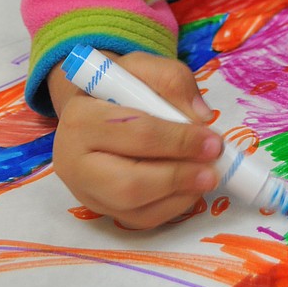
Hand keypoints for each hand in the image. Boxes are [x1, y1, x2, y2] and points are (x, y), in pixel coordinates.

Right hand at [49, 50, 222, 228]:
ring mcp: (84, 191)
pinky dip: (170, 208)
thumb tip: (200, 118)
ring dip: (178, 196)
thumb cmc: (120, 85)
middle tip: (213, 168)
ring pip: (133, 208)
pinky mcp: (99, 209)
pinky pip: (138, 219)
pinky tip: (190, 189)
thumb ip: (172, 82)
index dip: (179, 140)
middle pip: (129, 183)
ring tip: (207, 178)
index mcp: (81, 118)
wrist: (93, 106)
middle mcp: (73, 161)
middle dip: (178, 176)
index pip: (136, 134)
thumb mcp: (143, 67)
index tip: (213, 140)